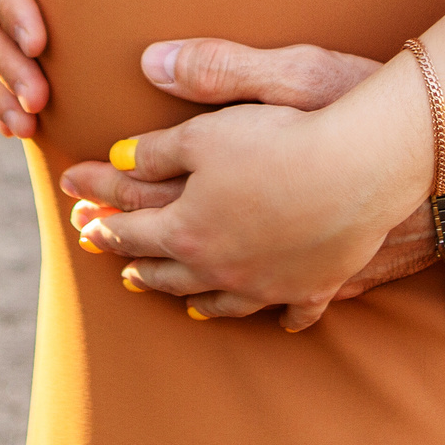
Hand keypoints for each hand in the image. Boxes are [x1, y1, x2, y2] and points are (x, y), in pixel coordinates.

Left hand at [63, 42, 435, 330]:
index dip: (99, 213)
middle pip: (165, 270)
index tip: (75, 206)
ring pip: (218, 300)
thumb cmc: (290, 135)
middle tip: (109, 254)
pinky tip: (273, 317)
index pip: (129, 225)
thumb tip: (116, 146)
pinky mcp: (315, 286)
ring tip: (171, 294)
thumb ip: (160, 141)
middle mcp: (221, 267)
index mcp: (188, 228)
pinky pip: (290, 310)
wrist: (369, 166)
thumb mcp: (211, 127)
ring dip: (187, 295)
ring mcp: (268, 284)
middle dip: (131, 259)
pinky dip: (276, 314)